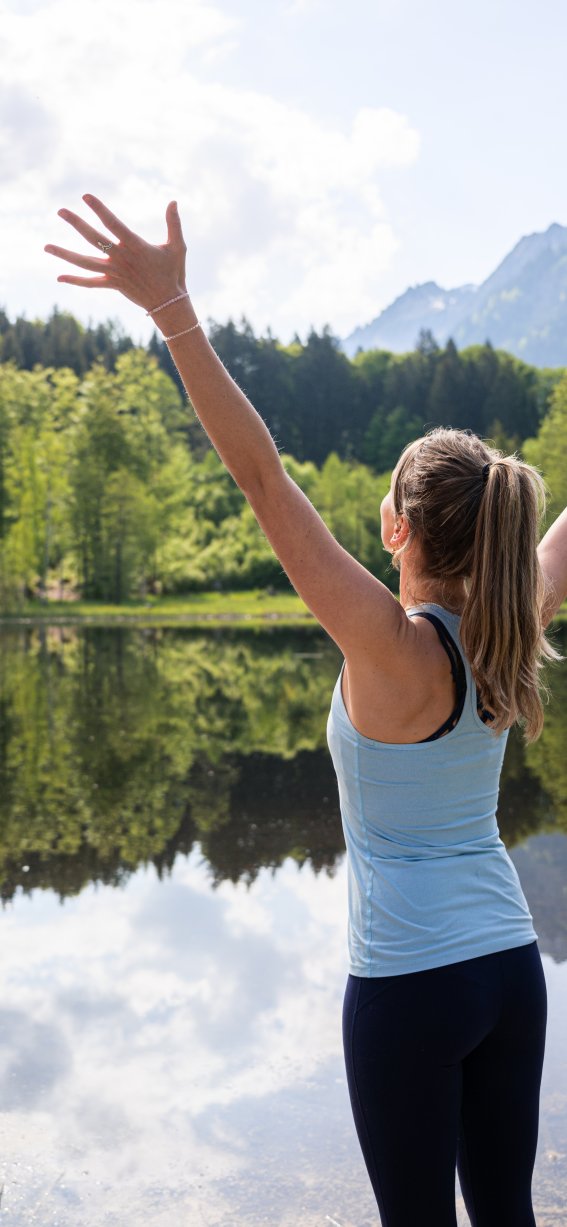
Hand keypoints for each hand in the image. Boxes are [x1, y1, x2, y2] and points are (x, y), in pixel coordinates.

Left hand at [44, 195, 187, 312]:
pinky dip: (75, 281)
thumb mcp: (178, 246)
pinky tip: (59, 277)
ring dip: (65, 254)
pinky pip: (91, 283)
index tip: (85, 197)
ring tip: (46, 247)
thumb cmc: (174, 272)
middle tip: (60, 211)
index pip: (113, 223)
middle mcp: (121, 258)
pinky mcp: (112, 285)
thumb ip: (174, 223)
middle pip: (93, 239)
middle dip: (76, 224)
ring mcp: (114, 273)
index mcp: (134, 245)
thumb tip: (173, 201)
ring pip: (85, 262)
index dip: (99, 209)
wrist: (169, 303)